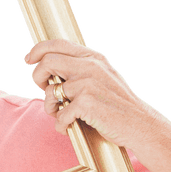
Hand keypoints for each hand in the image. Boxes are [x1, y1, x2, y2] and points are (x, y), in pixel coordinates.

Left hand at [24, 39, 162, 150]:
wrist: (141, 125)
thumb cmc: (118, 106)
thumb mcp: (103, 78)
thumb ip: (81, 70)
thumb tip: (50, 72)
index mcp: (94, 58)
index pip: (58, 44)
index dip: (38, 50)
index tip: (29, 59)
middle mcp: (90, 67)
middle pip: (47, 62)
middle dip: (37, 77)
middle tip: (42, 90)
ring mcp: (88, 84)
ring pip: (50, 91)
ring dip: (49, 107)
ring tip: (58, 115)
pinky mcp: (86, 102)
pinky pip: (60, 113)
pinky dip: (60, 124)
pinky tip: (67, 127)